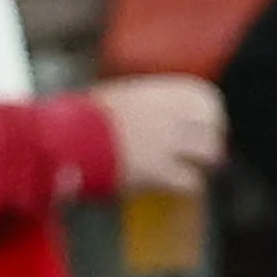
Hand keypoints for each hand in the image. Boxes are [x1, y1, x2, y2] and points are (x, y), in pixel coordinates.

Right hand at [86, 75, 224, 191]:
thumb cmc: (88, 116)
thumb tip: (179, 118)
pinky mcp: (160, 172)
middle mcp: (172, 114)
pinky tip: (172, 184)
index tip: (207, 128)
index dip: (210, 119)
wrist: (63, 137)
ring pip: (209, 156)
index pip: (210, 102)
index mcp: (164, 91)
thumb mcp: (126, 96)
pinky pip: (192, 182)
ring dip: (200, 165)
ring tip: (187, 171)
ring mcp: (168, 143)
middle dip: (208, 144)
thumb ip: (157, 104)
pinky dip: (185, 185)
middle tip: (199, 156)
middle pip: (213, 131)